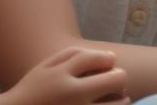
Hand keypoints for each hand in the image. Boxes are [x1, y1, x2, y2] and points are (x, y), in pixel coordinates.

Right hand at [0, 47, 127, 104]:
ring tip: (115, 98)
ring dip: (121, 99)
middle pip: (117, 79)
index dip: (108, 58)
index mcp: (62, 76)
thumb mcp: (46, 67)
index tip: (109, 62)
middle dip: (119, 77)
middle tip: (114, 81)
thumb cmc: (34, 91)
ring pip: (121, 103)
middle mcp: (73, 96)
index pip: (99, 59)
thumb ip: (74, 55)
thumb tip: (111, 58)